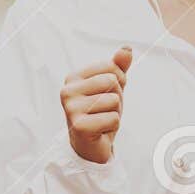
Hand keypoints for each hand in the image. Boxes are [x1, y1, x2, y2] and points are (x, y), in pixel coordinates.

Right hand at [62, 46, 132, 163]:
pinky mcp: (80, 126)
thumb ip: (118, 66)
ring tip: (102, 119)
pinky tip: (101, 130)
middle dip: (117, 97)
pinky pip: (113, 118)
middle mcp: (68, 91)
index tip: (107, 93)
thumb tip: (126, 49)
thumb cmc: (99, 112)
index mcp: (73, 77)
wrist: (90, 144)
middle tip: (104, 109)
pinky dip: (113, 126)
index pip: (111, 67)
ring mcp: (71, 108)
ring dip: (115, 112)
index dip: (118, 81)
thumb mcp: (111, 87)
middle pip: (112, 81)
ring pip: (113, 100)